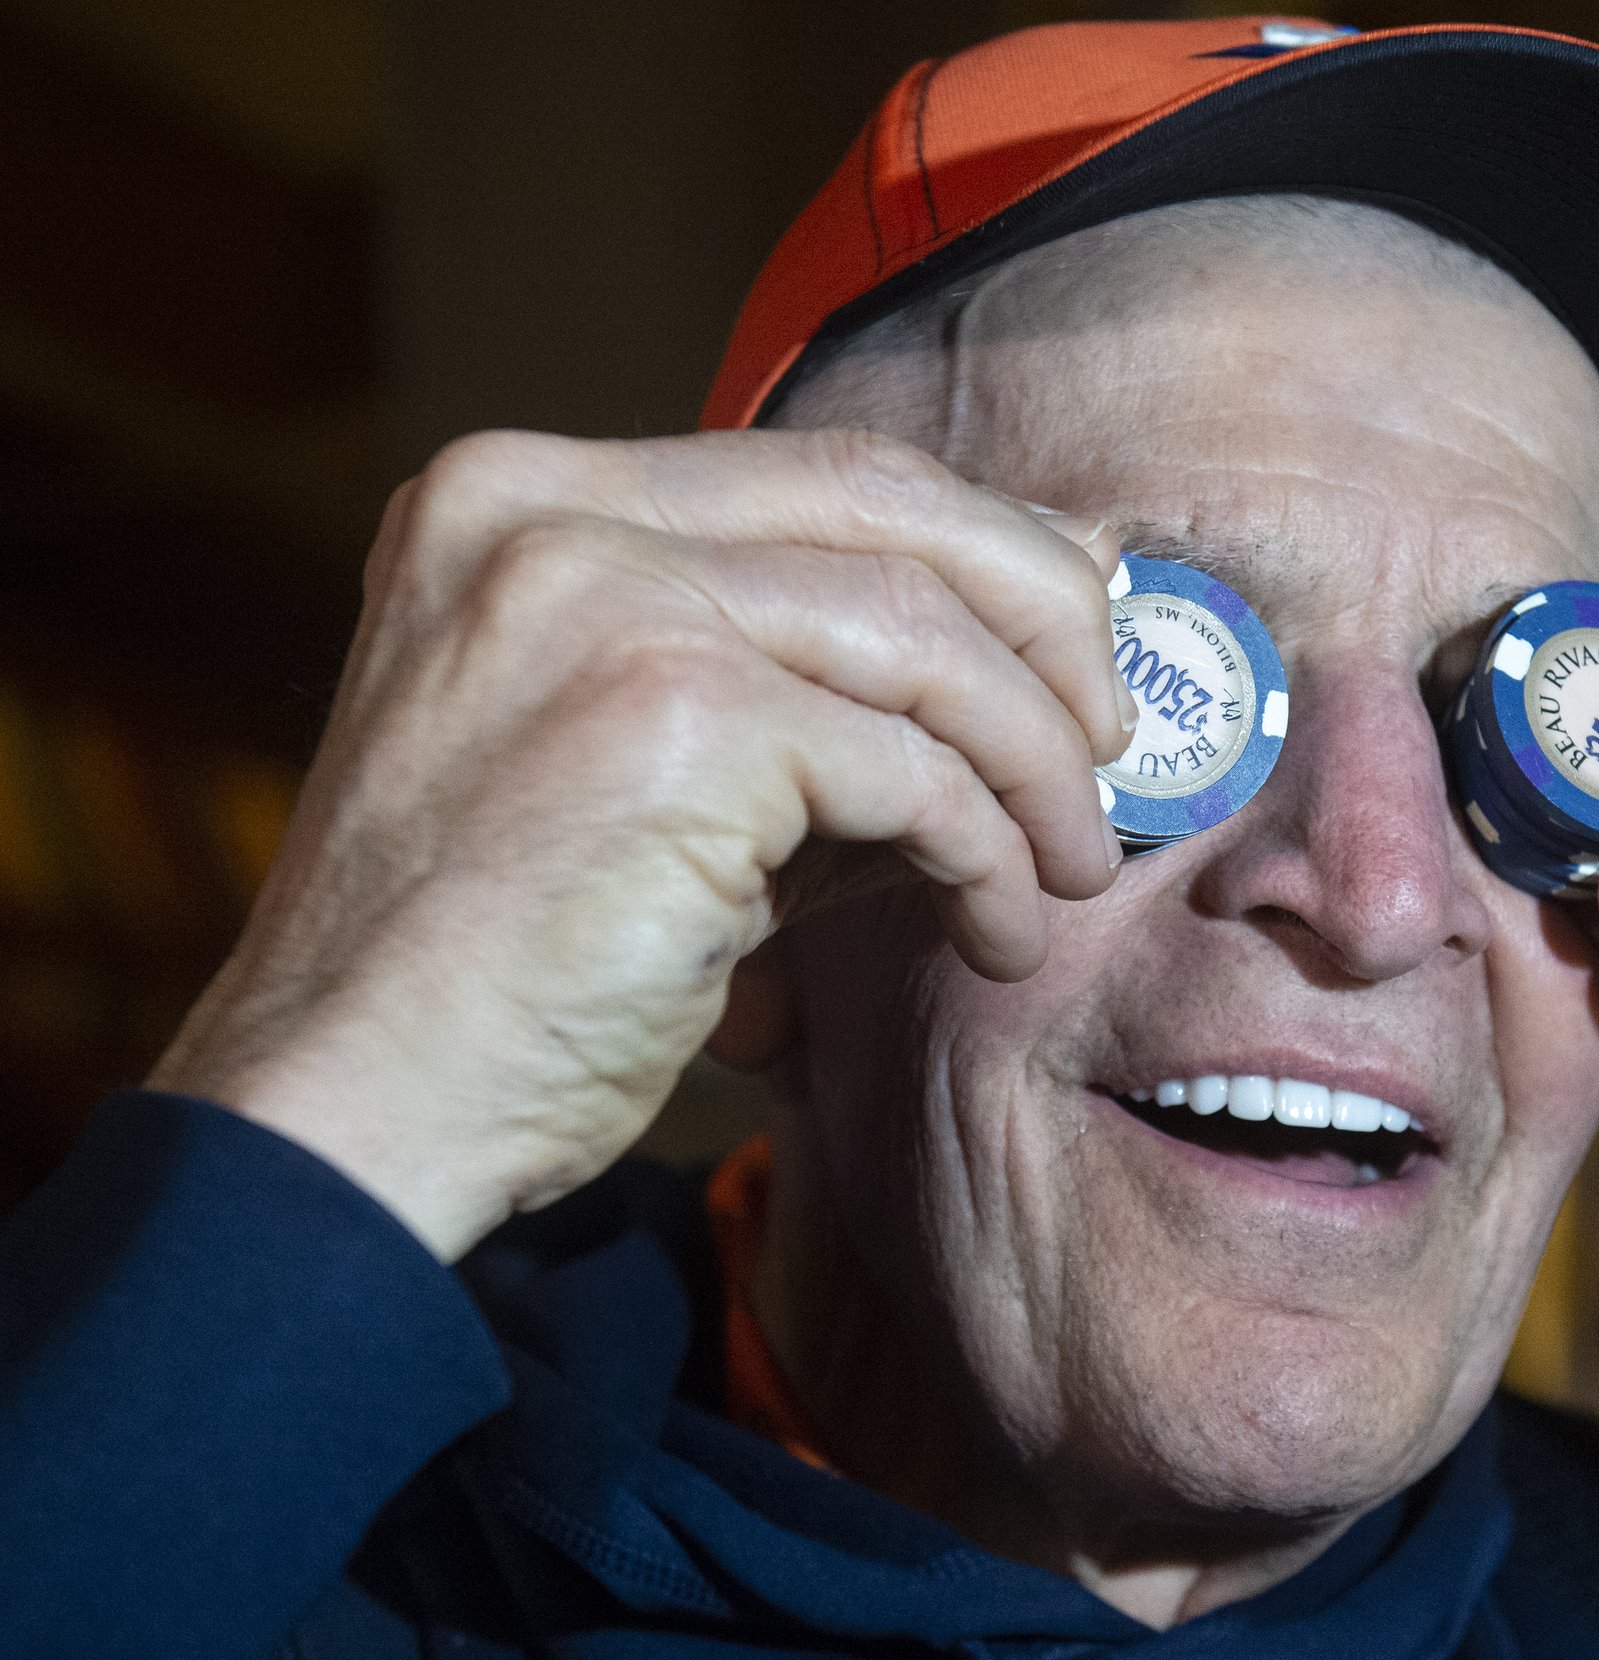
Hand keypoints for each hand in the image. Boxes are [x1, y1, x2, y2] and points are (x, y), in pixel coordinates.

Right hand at [150, 428, 1131, 1259]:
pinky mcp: (672, 721)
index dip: (989, 549)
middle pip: (892, 508)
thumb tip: (1027, 673)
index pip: (824, 475)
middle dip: (1048, 624)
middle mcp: (550, 515)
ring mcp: (602, 601)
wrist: (348, 1110)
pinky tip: (994, 927)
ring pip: (925, 641)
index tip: (1085, 633)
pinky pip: (913, 772)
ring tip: (1066, 870)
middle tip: (1115, 742)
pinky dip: (987, 853)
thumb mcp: (642, 774)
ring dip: (1036, 765)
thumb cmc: (494, 966)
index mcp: (521, 497)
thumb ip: (801, 696)